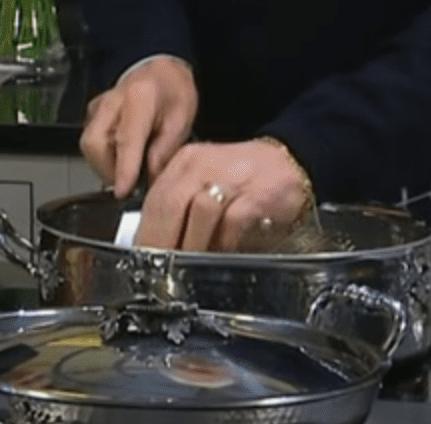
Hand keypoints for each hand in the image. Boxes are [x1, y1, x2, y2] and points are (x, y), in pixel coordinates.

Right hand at [80, 57, 197, 196]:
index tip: (123, 191)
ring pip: (89, 146)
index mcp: (139, 98)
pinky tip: (123, 155)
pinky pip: (91, 141)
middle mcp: (112, 101)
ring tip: (131, 166)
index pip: (126, 139)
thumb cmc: (172, 91)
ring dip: (106, 164)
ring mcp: (99, 106)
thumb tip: (151, 180)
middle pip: (95, 144)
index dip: (124, 169)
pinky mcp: (93, 113)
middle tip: (131, 181)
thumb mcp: (181, 119)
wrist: (160, 71)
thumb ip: (165, 150)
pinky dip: (104, 155)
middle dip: (109, 170)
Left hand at [132, 139, 311, 252]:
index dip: (145, 232)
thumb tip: (155, 239)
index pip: (154, 199)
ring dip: (191, 246)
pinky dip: (224, 242)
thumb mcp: (203, 179)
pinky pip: (232, 222)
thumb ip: (179, 202)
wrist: (288, 161)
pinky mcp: (256, 195)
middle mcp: (204, 165)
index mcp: (185, 162)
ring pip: (199, 213)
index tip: (142, 256)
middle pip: (170, 204)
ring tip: (187, 267)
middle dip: (161, 242)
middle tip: (158, 269)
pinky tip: (220, 254)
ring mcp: (231, 178)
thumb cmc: (242, 176)